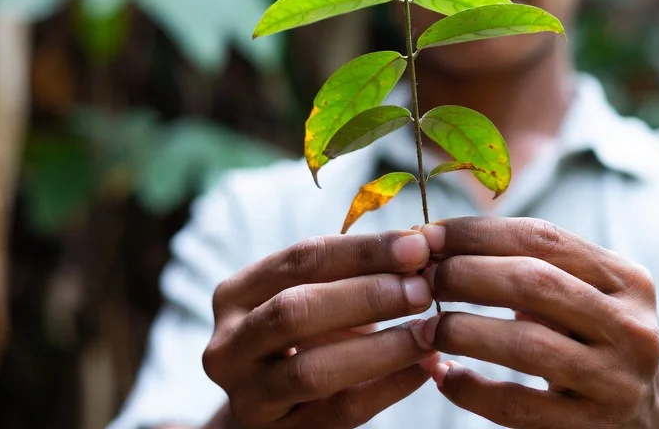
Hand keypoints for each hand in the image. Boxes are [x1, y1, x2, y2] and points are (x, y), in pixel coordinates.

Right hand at [202, 230, 438, 427]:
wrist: (272, 414)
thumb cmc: (305, 339)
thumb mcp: (315, 298)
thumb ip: (356, 273)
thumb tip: (422, 245)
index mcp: (236, 294)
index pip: (301, 259)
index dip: (363, 250)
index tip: (418, 245)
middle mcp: (229, 344)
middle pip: (295, 310)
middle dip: (367, 295)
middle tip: (423, 288)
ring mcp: (247, 396)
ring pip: (312, 369)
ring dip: (381, 347)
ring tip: (429, 331)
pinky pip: (339, 411)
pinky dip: (388, 387)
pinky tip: (423, 368)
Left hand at [418, 217, 658, 428]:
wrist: (644, 424)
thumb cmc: (591, 345)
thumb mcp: (584, 298)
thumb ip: (533, 267)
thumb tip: (438, 241)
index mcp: (628, 280)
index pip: (543, 237)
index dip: (477, 233)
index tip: (427, 235)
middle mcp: (631, 327)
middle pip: (533, 282)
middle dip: (465, 275)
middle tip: (422, 279)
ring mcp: (616, 381)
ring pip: (525, 344)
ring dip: (462, 330)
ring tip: (425, 328)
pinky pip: (517, 405)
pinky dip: (471, 388)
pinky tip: (444, 374)